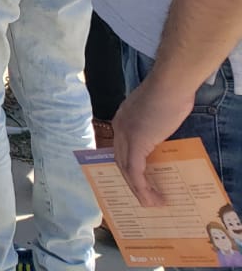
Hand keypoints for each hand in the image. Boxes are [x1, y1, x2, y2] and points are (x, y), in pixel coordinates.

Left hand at [114, 73, 197, 205]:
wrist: (170, 85)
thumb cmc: (169, 94)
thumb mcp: (156, 113)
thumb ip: (152, 126)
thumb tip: (159, 136)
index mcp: (122, 119)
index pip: (120, 147)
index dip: (127, 164)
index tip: (135, 179)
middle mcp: (119, 127)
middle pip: (120, 159)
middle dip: (130, 180)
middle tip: (143, 196)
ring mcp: (126, 135)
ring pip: (126, 168)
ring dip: (138, 188)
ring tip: (150, 202)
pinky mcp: (136, 142)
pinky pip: (135, 170)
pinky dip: (141, 185)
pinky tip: (150, 196)